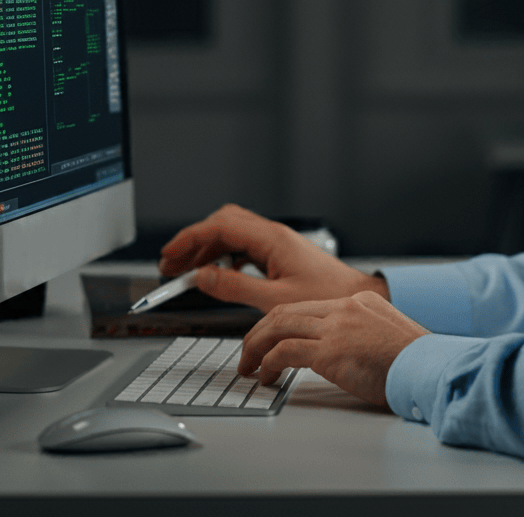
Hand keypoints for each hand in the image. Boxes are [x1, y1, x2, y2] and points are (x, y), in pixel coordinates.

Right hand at [159, 203, 388, 311]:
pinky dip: (226, 257)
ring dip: (208, 250)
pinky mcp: (281, 252)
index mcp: (271, 239)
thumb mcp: (274, 299)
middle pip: (222, 224)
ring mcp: (277, 242)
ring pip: (233, 233)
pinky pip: (245, 246)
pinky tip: (220, 276)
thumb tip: (202, 277)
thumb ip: (235, 287)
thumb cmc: (325, 298)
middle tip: (172, 265)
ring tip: (189, 274)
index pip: (219, 228)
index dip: (189, 239)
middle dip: (194, 241)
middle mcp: (273, 234)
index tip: (168, 256)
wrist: (355, 297)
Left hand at [238, 290, 428, 407]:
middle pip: (286, 311)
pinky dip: (269, 364)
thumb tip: (344, 352)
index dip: (280, 322)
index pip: (306, 305)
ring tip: (248, 366)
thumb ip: (362, 334)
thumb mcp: (387, 335)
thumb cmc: (416, 362)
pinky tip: (268, 377)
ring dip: (256, 348)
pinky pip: (286, 352)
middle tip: (248, 351)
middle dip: (259, 332)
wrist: (430, 368)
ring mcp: (337, 326)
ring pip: (279, 326)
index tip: (268, 337)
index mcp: (357, 301)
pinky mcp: (331, 350)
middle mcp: (344, 307)